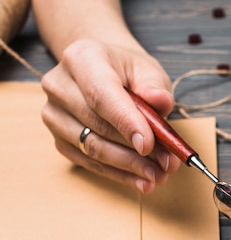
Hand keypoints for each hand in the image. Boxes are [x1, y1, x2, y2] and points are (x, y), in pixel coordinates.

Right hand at [40, 38, 181, 192]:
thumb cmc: (128, 72)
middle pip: (97, 126)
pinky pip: (90, 163)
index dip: (125, 122)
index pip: (101, 95)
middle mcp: (60, 86)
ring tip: (160, 175)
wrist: (105, 73)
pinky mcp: (59, 139)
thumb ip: (155, 87)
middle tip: (167, 164)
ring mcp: (54, 114)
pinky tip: (142, 180)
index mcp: (82, 58)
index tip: (149, 145)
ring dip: (130, 167)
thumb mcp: (148, 70)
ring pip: (93, 148)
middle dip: (137, 151)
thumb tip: (160, 101)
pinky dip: (119, 174)